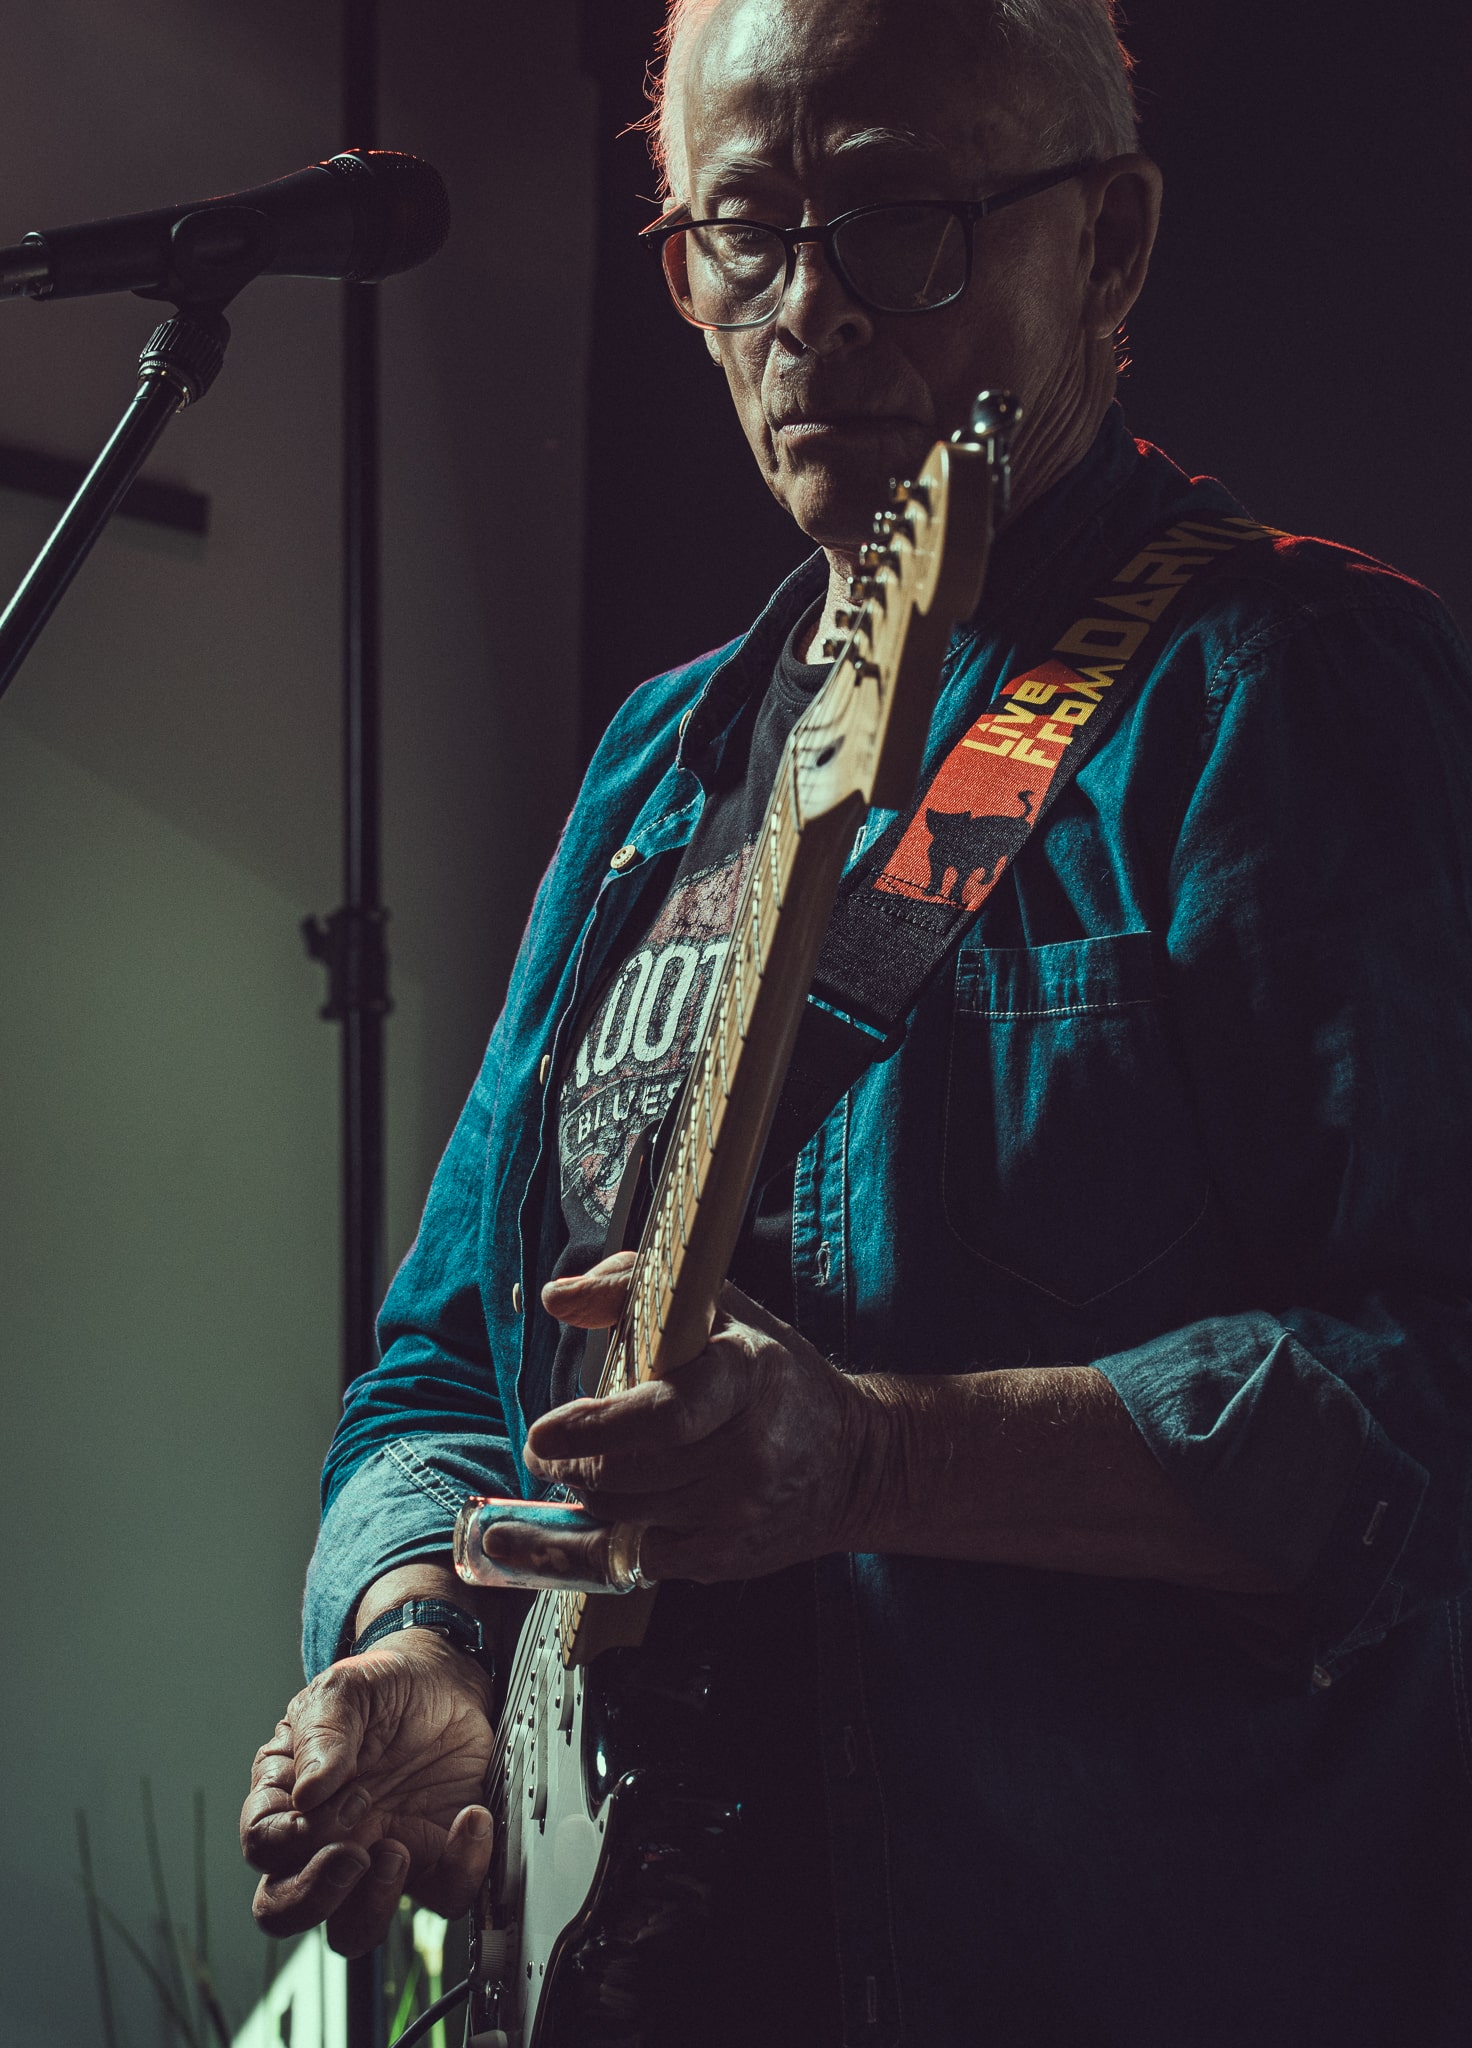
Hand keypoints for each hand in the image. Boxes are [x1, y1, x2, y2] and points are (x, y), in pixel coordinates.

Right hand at [240, 1632, 494, 1956]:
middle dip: (313, 1898)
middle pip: (286, 1909)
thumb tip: (307, 1793)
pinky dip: (461, 1869)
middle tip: (354, 1856)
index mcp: (288, 1796)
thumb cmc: (381, 1687)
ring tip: (400, 1850)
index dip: (286, 1842)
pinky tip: (470, 1818)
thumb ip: (322, 1733)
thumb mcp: (346, 1688)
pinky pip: (443, 1895)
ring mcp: (377, 1855)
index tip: (326, 1810)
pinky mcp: (433, 1857)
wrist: (445, 1681)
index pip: (262, 1846)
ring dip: (373, 1907)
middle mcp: (325, 1839)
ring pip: (353, 1930)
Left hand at [522, 1252, 887, 1582]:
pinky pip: (641, 1557)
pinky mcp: (729, 1557)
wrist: (855, 1461)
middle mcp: (747, 1451)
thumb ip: (631, 1288)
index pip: (665, 1416)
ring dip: (588, 1492)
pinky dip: (612, 1533)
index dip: (596, 1428)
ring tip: (583, 1467)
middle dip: (570, 1462)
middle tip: (545, 1448)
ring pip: (625, 1514)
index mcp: (744, 1378)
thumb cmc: (775, 1376)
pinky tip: (610, 1510)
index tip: (545, 1430)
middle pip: (628, 1473)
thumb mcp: (719, 1310)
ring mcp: (739, 1512)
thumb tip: (558, 1297)